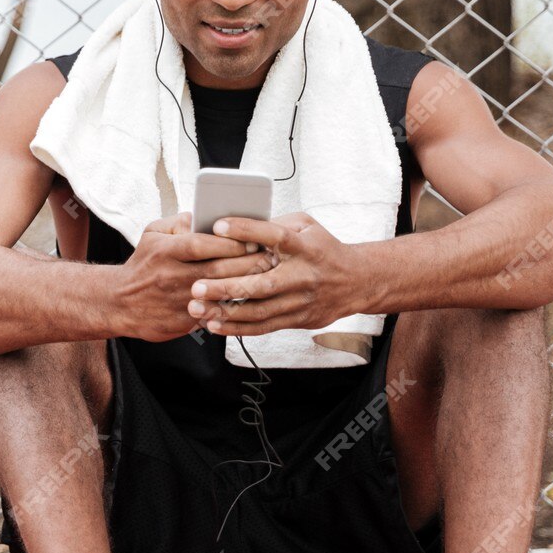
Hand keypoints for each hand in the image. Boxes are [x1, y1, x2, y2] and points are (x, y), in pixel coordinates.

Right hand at [114, 211, 262, 341]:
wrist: (119, 303)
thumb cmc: (142, 265)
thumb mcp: (152, 234)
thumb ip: (178, 221)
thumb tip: (203, 214)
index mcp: (165, 251)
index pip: (202, 243)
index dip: (230, 241)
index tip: (253, 238)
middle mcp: (171, 276)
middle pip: (218, 269)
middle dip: (248, 263)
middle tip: (270, 257)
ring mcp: (177, 301)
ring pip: (220, 293)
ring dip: (246, 285)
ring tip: (266, 277)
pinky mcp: (182, 321)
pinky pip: (214, 313)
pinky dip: (233, 306)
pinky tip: (250, 299)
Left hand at [186, 212, 365, 335]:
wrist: (356, 281)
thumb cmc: (322, 249)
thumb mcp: (307, 226)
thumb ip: (276, 224)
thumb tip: (238, 225)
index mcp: (304, 246)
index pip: (274, 235)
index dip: (246, 230)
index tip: (217, 226)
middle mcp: (302, 275)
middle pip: (262, 284)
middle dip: (227, 286)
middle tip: (196, 286)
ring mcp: (300, 300)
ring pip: (259, 310)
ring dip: (225, 311)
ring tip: (197, 308)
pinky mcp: (297, 319)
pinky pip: (264, 327)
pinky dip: (237, 328)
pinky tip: (214, 325)